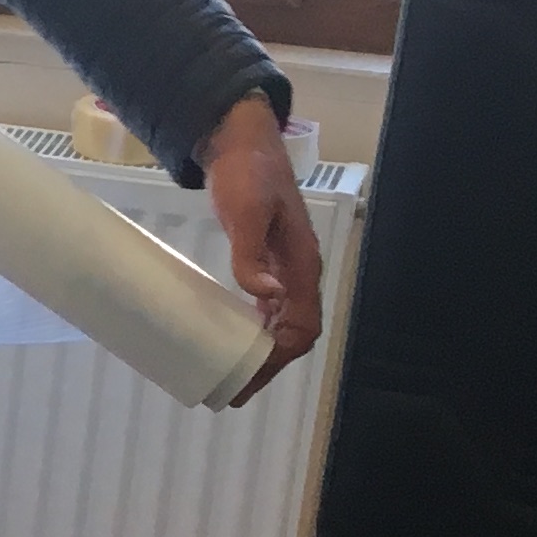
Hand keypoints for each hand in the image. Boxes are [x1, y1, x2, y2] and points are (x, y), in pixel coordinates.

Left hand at [198, 98, 322, 402]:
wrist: (241, 144)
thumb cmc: (245, 175)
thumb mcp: (245, 213)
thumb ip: (252, 254)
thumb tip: (267, 295)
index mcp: (302, 264)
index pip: (301, 325)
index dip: (279, 357)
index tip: (250, 379)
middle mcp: (300, 271)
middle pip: (296, 332)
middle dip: (271, 365)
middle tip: (236, 392)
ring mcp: (287, 268)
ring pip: (285, 323)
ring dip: (264, 353)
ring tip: (235, 378)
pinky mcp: (271, 262)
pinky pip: (271, 309)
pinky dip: (258, 331)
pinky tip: (237, 342)